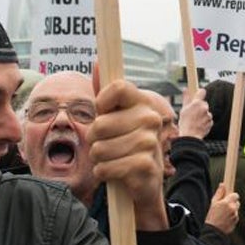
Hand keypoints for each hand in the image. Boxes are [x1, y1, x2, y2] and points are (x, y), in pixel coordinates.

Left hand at [89, 77, 167, 229]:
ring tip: (113, 160)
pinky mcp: (144, 165)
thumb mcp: (115, 117)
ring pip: (99, 149)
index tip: (104, 115)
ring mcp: (150, 142)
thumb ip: (104, 92)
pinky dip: (104, 173)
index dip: (101, 104)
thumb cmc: (125, 146)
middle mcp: (150, 118)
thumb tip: (97, 62)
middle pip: (99, 124)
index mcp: (143, 102)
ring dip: (99, 159)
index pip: (116, 87)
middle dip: (94, 141)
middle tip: (107, 146)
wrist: (145, 182)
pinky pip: (106, 167)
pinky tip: (115, 173)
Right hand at [178, 87, 212, 138]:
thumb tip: (185, 89)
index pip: (202, 91)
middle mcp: (204, 108)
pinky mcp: (211, 122)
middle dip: (199, 107)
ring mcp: (208, 115)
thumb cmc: (185, 122)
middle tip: (193, 113)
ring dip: (202, 115)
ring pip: (206, 113)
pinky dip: (204, 122)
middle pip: (204, 104)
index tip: (198, 94)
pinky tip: (198, 125)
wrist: (190, 136)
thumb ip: (186, 98)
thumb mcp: (183, 109)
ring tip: (195, 121)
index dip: (200, 92)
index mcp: (197, 103)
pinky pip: (208, 120)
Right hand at [204, 183, 239, 233]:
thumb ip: (219, 193)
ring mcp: (235, 215)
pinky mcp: (236, 221)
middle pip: (237, 202)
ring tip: (223, 214)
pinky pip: (236, 216)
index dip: (232, 196)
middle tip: (224, 206)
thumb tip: (222, 184)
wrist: (214, 231)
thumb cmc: (212, 216)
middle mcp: (232, 208)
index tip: (228, 197)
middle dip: (232, 203)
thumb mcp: (213, 203)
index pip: (235, 195)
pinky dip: (232, 216)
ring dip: (232, 210)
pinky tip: (225, 219)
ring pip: (236, 209)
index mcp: (227, 202)